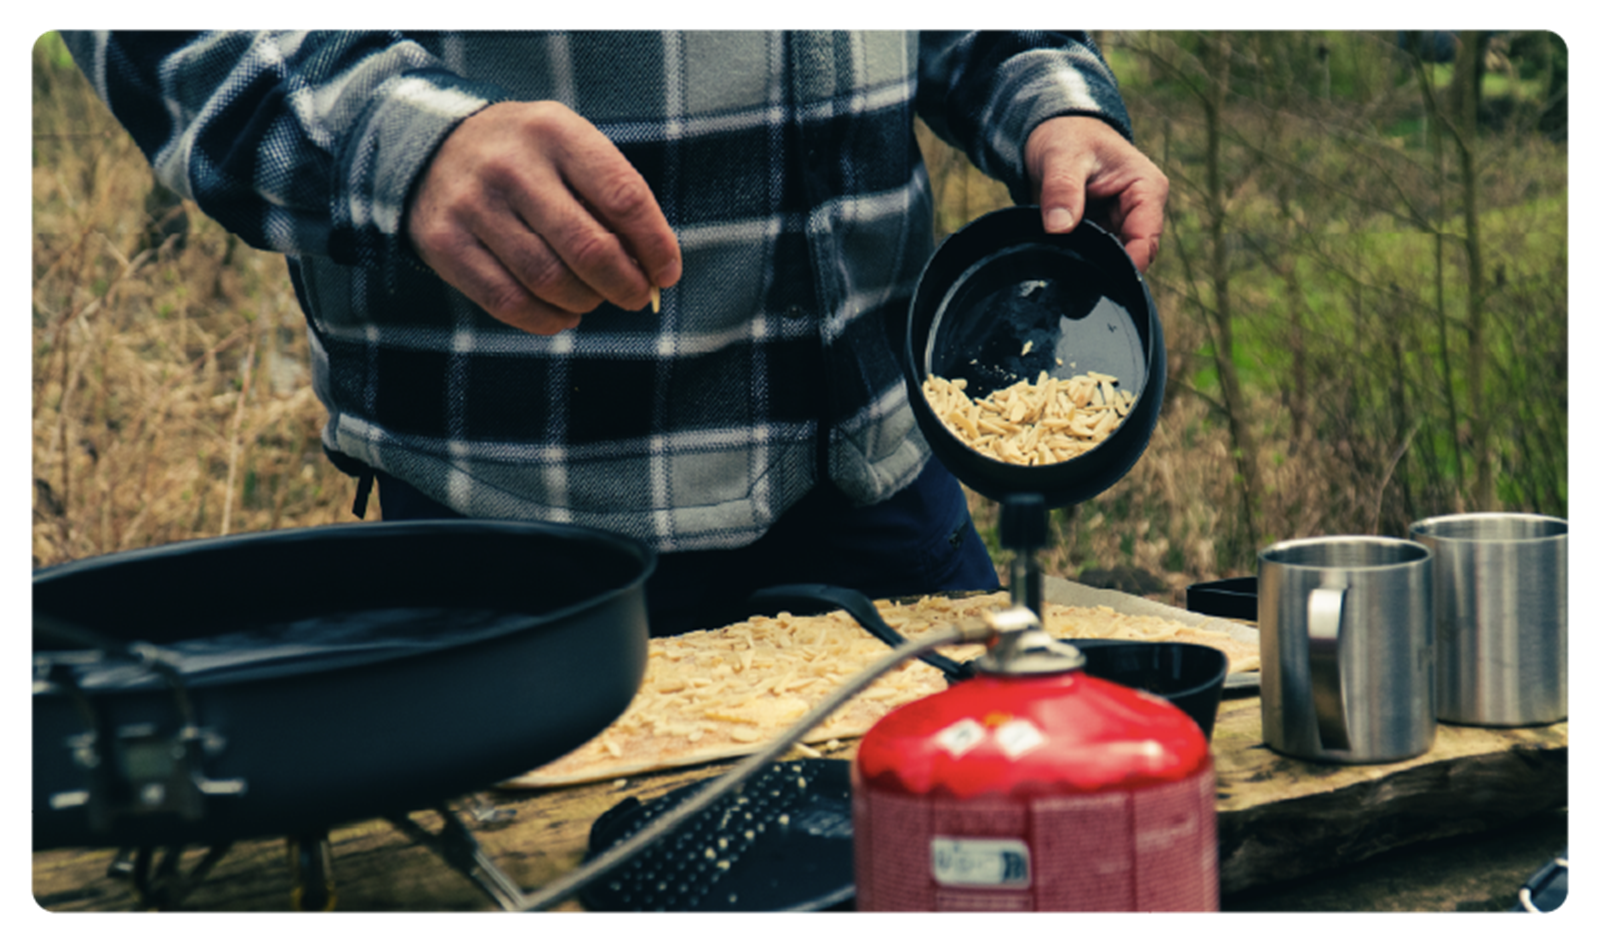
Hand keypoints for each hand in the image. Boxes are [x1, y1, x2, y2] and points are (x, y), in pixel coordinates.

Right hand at [406, 101, 681, 334]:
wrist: (438, 146)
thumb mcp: (572, 150)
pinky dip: (546, 320)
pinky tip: (563, 316)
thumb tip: (655, 271)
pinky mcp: (444, 243)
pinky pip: (508, 301)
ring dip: (585, 302)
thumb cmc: (531, 158)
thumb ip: (612, 199)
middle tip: (635, 297)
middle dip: (625, 285)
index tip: (667, 273)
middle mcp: (510, 165)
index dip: (655, 245)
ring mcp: (473, 204)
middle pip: (588, 248)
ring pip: (549, 281)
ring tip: (593, 299)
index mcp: (555, 132)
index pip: (623, 198)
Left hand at [1024, 115, 1167, 272]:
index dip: (1127, 264)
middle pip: (1130, 257)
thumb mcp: (1061, 157)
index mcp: (1146, 188)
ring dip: (1088, 264)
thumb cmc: (1067, 135)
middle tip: (1071, 273)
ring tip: (1062, 259)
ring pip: (1111, 261)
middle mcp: (1139, 210)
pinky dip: (1077, 259)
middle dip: (1103, 268)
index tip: (1099, 278)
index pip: (1147, 240)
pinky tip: (1060, 257)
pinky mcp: (1100, 232)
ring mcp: (1119, 223)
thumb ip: (1062, 190)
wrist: (1053, 131)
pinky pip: (1093, 257)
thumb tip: (1058, 228)